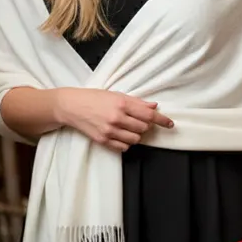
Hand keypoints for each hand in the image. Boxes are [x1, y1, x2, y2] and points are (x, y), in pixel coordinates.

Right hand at [55, 88, 172, 151]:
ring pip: (135, 139)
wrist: (71, 106)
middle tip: (138, 121)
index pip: (148, 115)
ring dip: (136, 135)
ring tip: (128, 127)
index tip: (170, 124)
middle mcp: (117, 118)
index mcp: (121, 104)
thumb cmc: (94, 98)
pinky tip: (121, 135)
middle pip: (144, 128)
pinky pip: (124, 147)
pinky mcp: (103, 140)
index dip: (162, 120)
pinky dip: (126, 142)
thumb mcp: (116, 94)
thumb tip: (154, 107)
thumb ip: (136, 102)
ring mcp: (109, 131)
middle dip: (145, 126)